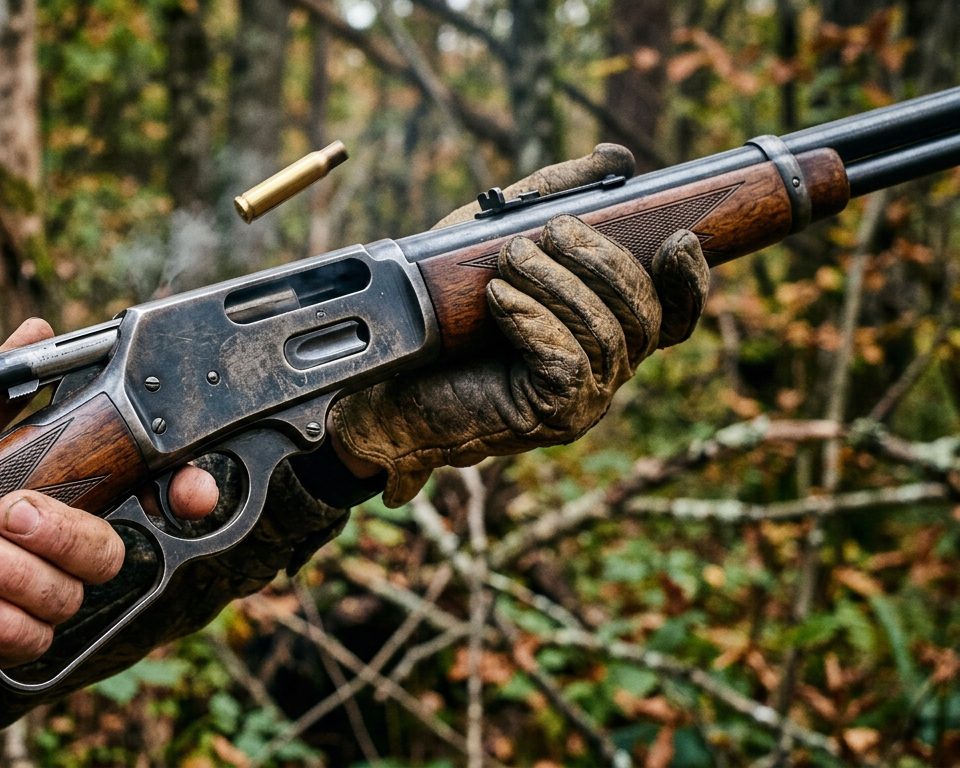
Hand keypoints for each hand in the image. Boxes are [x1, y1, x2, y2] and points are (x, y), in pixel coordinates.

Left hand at [0, 319, 218, 665]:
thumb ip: (2, 381)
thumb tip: (38, 326)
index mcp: (72, 489)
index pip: (152, 492)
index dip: (187, 492)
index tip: (191, 493)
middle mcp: (65, 546)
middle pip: (108, 553)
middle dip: (62, 533)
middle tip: (11, 510)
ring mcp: (40, 595)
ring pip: (69, 598)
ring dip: (18, 574)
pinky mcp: (7, 635)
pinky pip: (30, 642)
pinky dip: (1, 622)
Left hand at [330, 145, 710, 504]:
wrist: (384, 372)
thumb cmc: (441, 307)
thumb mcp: (496, 235)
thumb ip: (554, 196)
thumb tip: (616, 157)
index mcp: (604, 329)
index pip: (674, 314)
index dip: (689, 280)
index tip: (679, 237)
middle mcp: (605, 369)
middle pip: (645, 315)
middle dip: (601, 262)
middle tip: (544, 233)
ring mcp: (583, 400)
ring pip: (607, 335)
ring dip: (558, 285)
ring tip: (509, 261)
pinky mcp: (550, 417)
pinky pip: (568, 362)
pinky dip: (535, 320)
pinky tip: (499, 300)